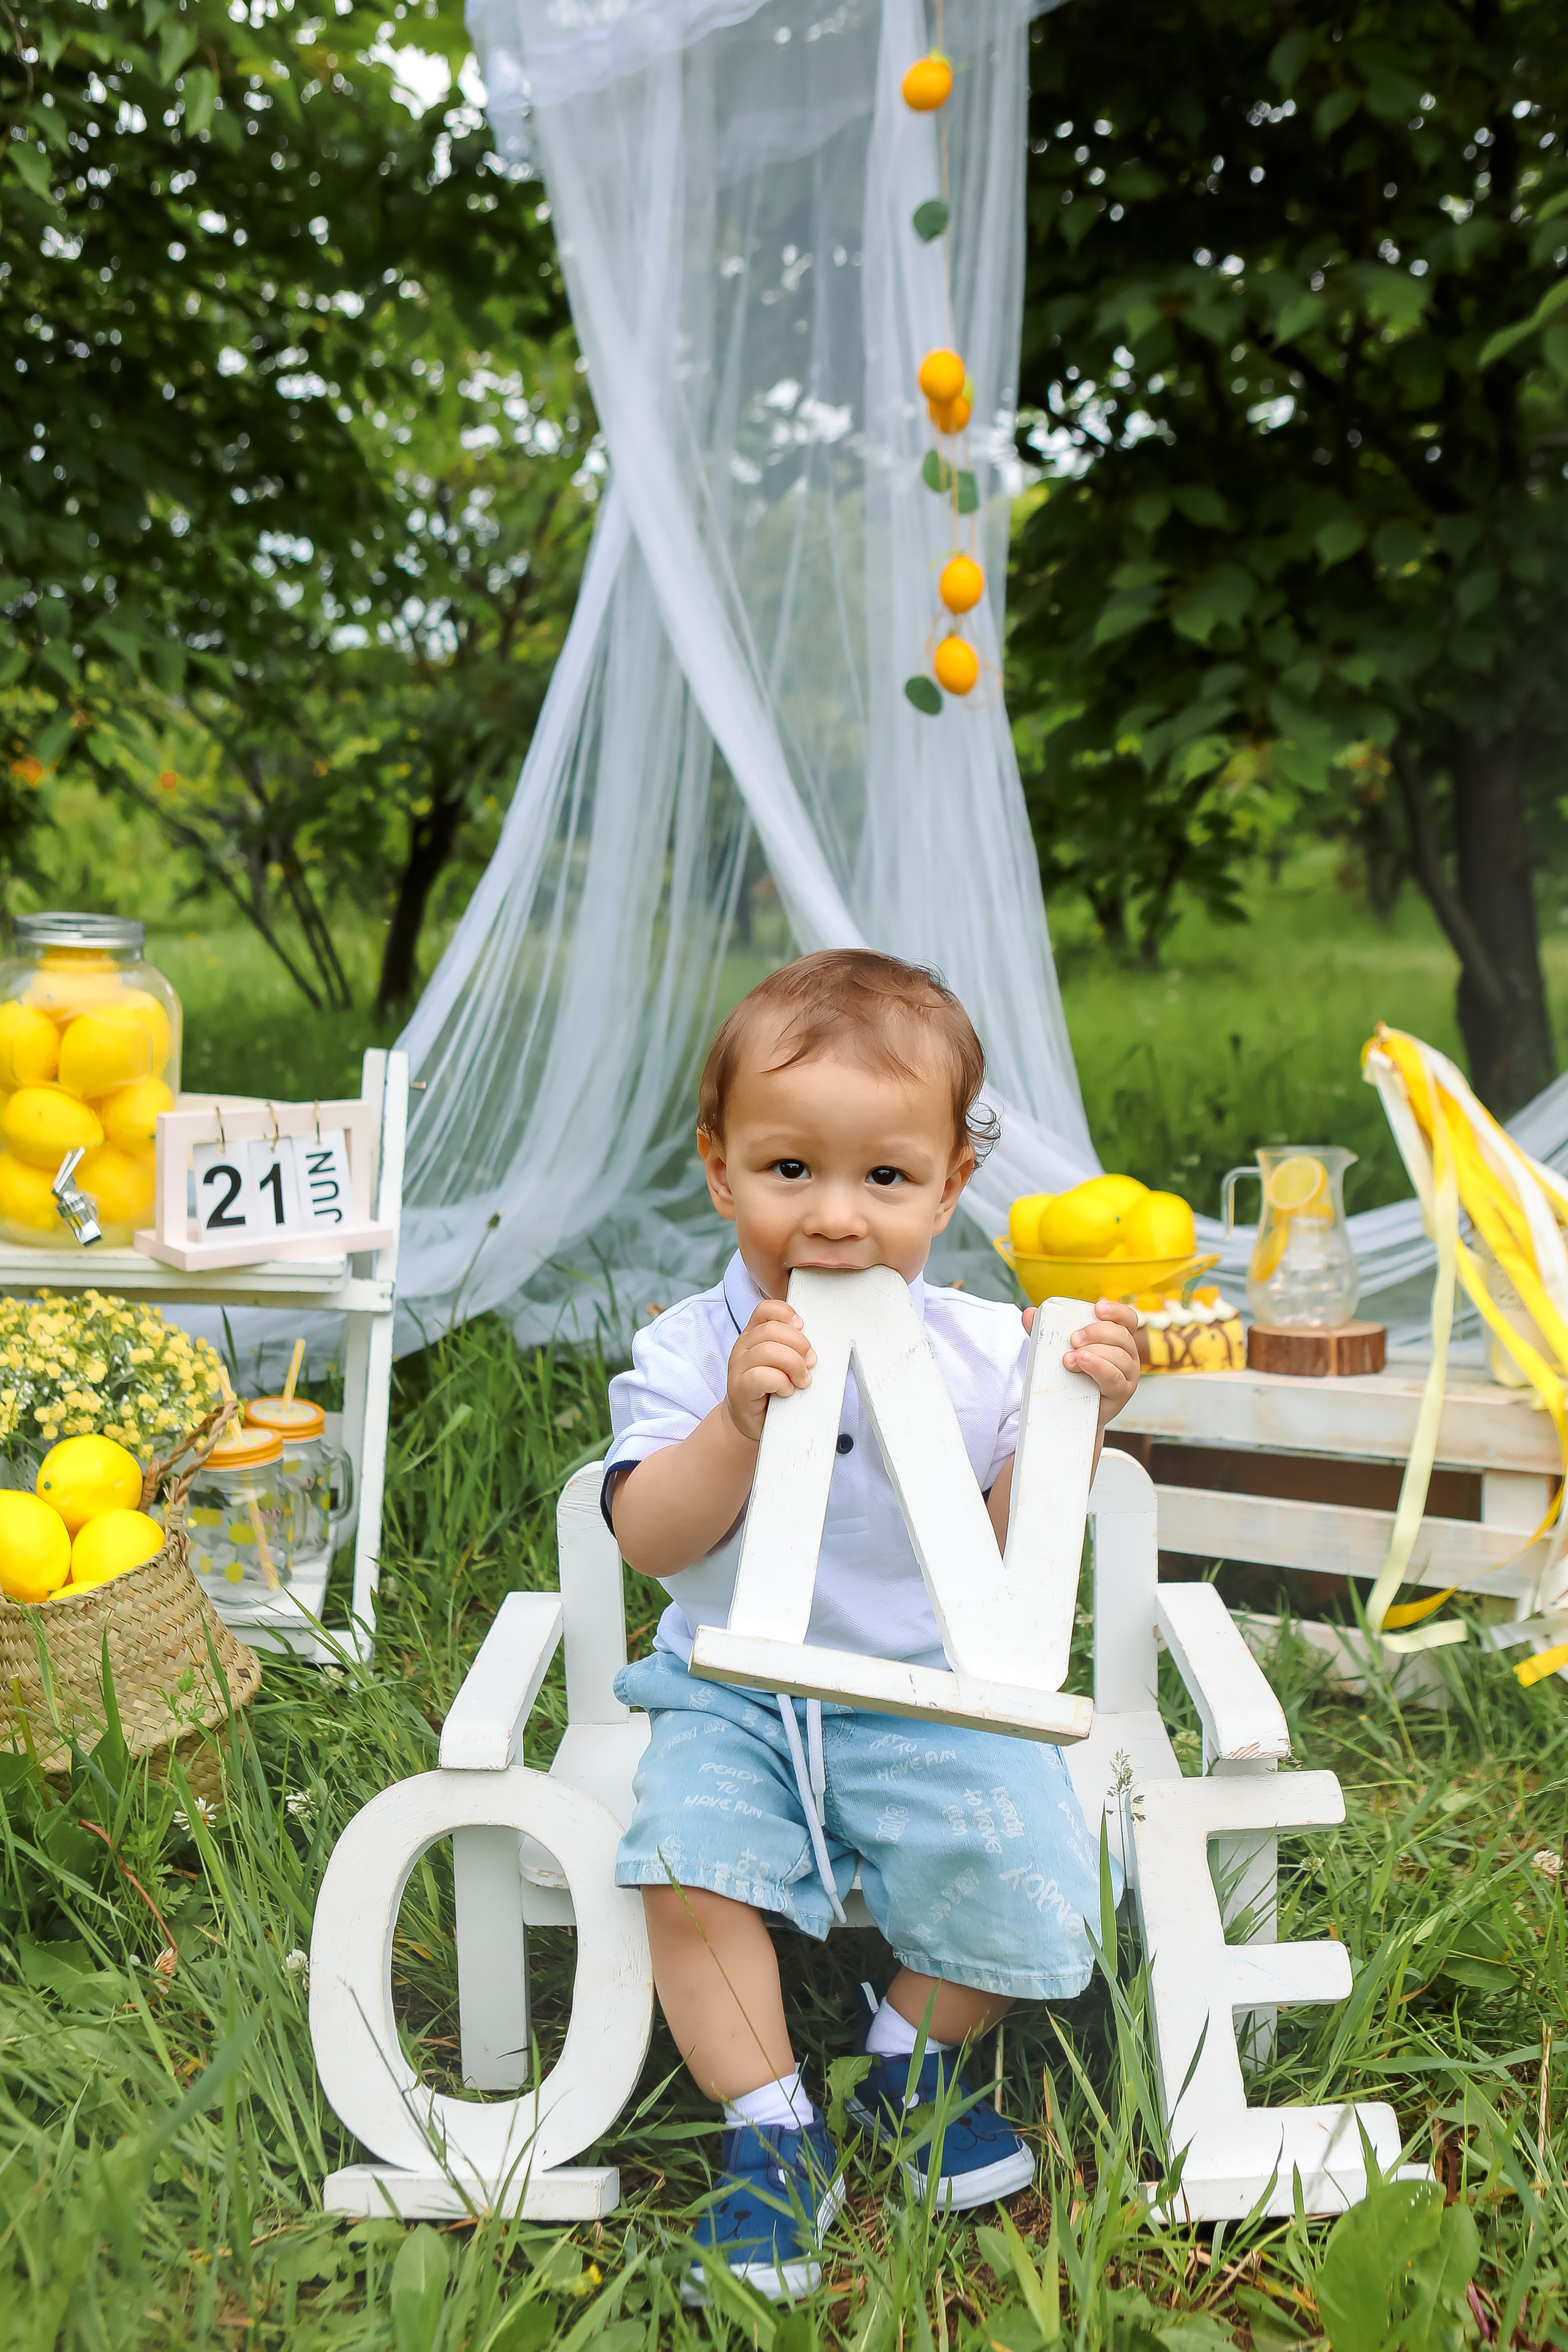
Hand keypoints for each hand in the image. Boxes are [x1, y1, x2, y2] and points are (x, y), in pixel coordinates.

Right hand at [724, 1299, 816, 1444]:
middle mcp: (742, 1346)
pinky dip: (781, 1383)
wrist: (748, 1421)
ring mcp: (738, 1367)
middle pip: (773, 1330)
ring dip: (794, 1366)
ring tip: (800, 1381)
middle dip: (799, 1346)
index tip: (802, 1328)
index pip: (766, 1309)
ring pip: (769, 1350)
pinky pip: (763, 1376)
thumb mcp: (780, 1363)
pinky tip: (786, 1390)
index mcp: (753, 1335)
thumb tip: (812, 1349)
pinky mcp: (739, 1388)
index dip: (786, 1313)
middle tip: (808, 1365)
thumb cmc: (768, 1390)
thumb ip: (791, 1348)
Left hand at [1021, 1298, 1140, 1429]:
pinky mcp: (1121, 1393)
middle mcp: (1128, 1355)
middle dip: (1096, 1332)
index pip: (1127, 1319)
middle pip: (1121, 1336)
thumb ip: (1044, 1331)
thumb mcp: (1056, 1351)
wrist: (1071, 1411)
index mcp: (1118, 1340)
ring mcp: (1128, 1375)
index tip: (1097, 1309)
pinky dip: (1099, 1367)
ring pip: (1119, 1356)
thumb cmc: (1069, 1375)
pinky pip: (1114, 1377)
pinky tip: (1082, 1362)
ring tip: (1070, 1358)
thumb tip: (1029, 1313)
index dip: (1116, 1311)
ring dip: (1094, 1352)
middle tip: (1072, 1339)